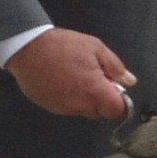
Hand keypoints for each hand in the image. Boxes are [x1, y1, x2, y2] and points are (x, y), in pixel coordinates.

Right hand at [6, 28, 135, 117]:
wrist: (27, 47)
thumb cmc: (63, 45)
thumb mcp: (95, 47)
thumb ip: (115, 66)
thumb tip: (130, 81)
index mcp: (94, 91)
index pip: (117, 110)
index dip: (119, 100)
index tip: (113, 86)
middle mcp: (78, 105)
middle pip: (99, 112)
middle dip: (101, 98)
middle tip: (93, 75)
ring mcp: (62, 108)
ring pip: (82, 110)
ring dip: (84, 98)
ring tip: (74, 74)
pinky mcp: (48, 107)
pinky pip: (66, 107)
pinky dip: (68, 97)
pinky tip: (61, 79)